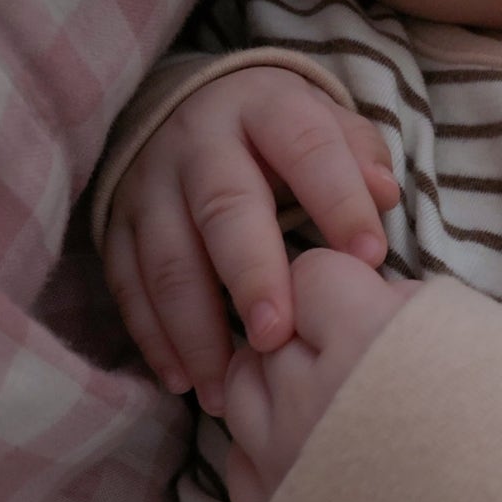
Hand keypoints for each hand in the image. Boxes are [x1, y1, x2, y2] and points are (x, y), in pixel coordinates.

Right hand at [103, 66, 398, 413]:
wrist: (187, 111)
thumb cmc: (273, 135)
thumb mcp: (319, 121)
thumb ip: (356, 153)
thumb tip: (384, 195)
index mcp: (263, 109)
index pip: (306, 149)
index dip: (339, 201)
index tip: (371, 259)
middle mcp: (199, 142)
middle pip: (224, 209)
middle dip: (250, 276)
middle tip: (276, 338)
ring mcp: (149, 185)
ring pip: (168, 261)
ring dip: (195, 332)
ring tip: (224, 392)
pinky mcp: (117, 223)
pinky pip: (128, 284)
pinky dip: (154, 337)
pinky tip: (183, 380)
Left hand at [224, 248, 418, 501]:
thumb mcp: (479, 332)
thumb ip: (401, 302)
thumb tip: (360, 298)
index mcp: (363, 338)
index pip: (310, 276)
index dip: (339, 288)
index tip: (361, 309)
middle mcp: (309, 397)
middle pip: (271, 333)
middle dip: (309, 337)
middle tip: (352, 364)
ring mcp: (285, 462)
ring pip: (241, 389)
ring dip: (275, 384)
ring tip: (319, 400)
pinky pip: (239, 460)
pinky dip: (265, 448)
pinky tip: (307, 452)